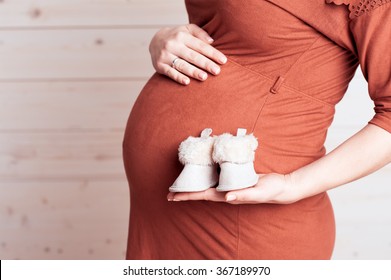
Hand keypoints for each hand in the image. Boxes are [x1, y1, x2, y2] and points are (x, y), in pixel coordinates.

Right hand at [149, 23, 226, 84]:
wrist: (154, 41)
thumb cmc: (177, 36)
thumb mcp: (187, 29)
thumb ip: (199, 33)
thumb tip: (212, 41)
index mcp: (182, 36)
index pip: (200, 46)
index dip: (212, 53)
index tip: (223, 61)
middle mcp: (173, 45)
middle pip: (192, 56)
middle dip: (205, 64)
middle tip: (217, 71)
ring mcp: (165, 56)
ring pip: (182, 65)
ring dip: (193, 72)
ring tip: (204, 77)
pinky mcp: (159, 65)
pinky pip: (170, 72)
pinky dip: (178, 77)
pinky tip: (187, 82)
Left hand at [167, 173, 300, 203]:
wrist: (281, 187)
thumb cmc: (270, 190)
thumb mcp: (257, 192)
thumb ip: (242, 194)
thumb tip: (226, 197)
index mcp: (228, 196)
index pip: (203, 196)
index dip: (188, 196)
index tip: (173, 197)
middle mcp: (225, 193)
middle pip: (201, 193)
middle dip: (185, 193)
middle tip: (169, 193)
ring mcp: (229, 187)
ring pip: (207, 186)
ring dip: (193, 186)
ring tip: (180, 185)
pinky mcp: (233, 180)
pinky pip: (215, 180)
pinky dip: (205, 177)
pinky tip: (201, 174)